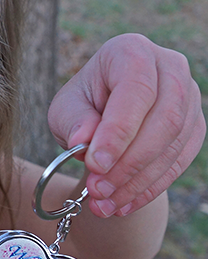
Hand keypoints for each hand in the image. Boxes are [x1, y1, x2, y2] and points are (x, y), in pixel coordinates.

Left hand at [48, 33, 205, 217]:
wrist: (103, 115)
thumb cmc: (82, 107)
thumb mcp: (65, 109)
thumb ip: (74, 121)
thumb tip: (85, 141)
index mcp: (130, 52)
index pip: (135, 89)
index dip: (118, 131)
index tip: (95, 164)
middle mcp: (168, 69)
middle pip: (164, 119)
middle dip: (128, 164)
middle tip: (97, 191)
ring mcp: (187, 97)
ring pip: (174, 144)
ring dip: (137, 182)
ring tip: (104, 205)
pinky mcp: (192, 126)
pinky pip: (179, 162)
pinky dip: (149, 188)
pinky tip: (123, 206)